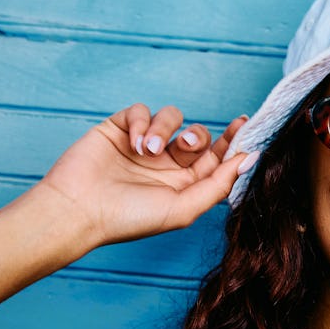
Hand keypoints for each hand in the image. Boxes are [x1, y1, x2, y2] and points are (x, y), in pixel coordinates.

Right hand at [38, 104, 252, 248]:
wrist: (78, 210)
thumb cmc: (130, 218)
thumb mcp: (183, 208)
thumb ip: (219, 184)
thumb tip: (251, 159)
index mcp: (184, 184)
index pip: (216, 157)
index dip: (232, 140)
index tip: (245, 124)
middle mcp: (167, 163)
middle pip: (198, 135)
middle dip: (197, 136)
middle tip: (184, 145)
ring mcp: (143, 145)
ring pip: (170, 118)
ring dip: (164, 128)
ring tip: (148, 150)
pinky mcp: (119, 129)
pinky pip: (139, 110)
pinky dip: (140, 122)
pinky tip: (133, 143)